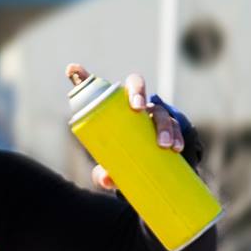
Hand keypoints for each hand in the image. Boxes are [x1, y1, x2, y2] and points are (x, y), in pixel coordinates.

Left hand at [65, 64, 183, 192]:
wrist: (151, 165)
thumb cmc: (124, 157)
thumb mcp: (111, 164)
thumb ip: (104, 172)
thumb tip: (106, 180)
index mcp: (116, 106)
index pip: (99, 88)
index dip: (82, 74)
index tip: (72, 71)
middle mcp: (135, 103)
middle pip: (136, 84)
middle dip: (137, 92)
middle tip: (137, 108)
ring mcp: (153, 113)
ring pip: (160, 109)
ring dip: (162, 124)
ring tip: (163, 144)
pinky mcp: (170, 127)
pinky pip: (176, 126)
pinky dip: (178, 136)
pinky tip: (177, 148)